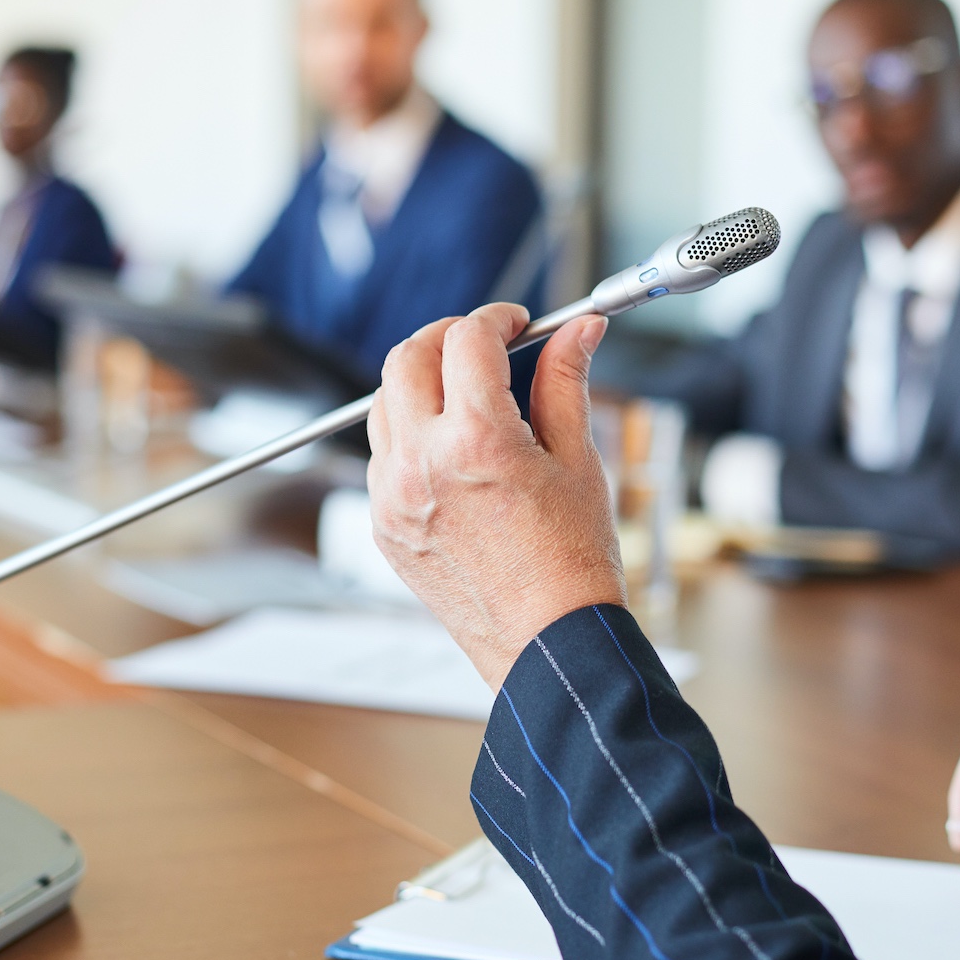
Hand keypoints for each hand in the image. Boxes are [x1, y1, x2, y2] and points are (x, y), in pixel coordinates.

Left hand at [367, 303, 626, 686]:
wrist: (547, 641)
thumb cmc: (572, 562)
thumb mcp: (578, 459)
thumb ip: (566, 382)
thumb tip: (577, 331)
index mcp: (477, 442)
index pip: (468, 340)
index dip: (496, 318)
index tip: (516, 323)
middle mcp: (422, 464)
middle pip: (407, 357)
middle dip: (446, 337)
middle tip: (482, 344)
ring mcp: (393, 498)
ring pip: (382, 404)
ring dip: (420, 384)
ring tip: (465, 398)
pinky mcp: (383, 526)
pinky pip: (381, 457)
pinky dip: (408, 436)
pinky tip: (450, 452)